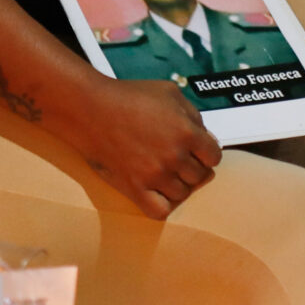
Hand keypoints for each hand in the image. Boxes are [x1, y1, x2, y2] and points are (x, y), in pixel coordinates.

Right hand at [64, 78, 219, 219]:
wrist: (90, 109)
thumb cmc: (128, 96)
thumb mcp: (169, 92)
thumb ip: (193, 115)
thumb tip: (205, 137)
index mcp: (187, 132)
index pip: (214, 156)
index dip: (206, 152)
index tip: (195, 150)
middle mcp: (175, 156)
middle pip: (200, 176)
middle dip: (191, 167)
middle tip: (176, 159)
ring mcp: (155, 175)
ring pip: (182, 194)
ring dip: (176, 184)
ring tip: (163, 172)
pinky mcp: (135, 188)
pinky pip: (160, 211)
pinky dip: (162, 204)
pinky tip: (155, 191)